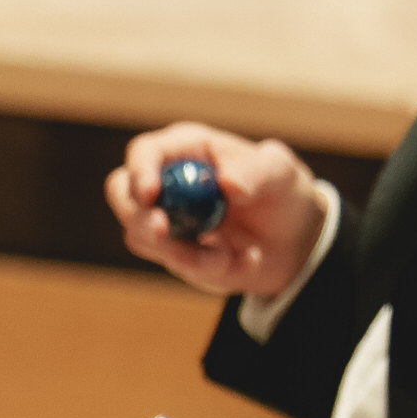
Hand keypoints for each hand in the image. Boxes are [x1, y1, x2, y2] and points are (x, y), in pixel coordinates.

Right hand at [105, 123, 331, 298]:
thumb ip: (257, 172)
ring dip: (183, 253)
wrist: (294, 237)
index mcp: (185, 148)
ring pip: (142, 236)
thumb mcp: (281, 173)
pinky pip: (175, 264)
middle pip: (122, 194)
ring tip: (228, 256)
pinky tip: (244, 261)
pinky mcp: (173, 251)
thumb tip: (227, 184)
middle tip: (164, 231)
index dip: (140, 171)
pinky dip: (208, 269)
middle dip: (137, 215)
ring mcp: (165, 218)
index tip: (151, 193)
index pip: (144, 152)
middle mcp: (166, 181)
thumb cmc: (281, 190)